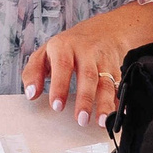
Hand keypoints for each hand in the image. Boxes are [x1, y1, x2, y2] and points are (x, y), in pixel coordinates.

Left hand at [22, 1, 152, 127]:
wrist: (103, 31)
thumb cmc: (68, 47)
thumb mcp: (45, 53)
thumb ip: (33, 72)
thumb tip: (31, 94)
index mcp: (64, 47)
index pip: (62, 66)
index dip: (60, 86)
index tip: (57, 106)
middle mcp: (86, 52)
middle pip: (88, 75)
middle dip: (85, 99)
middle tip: (80, 119)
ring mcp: (103, 61)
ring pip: (107, 82)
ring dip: (104, 103)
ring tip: (101, 122)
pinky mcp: (117, 69)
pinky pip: (120, 86)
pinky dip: (121, 100)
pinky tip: (121, 114)